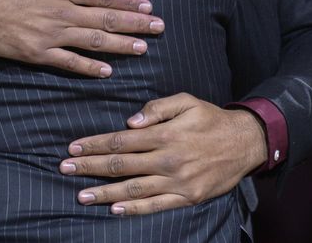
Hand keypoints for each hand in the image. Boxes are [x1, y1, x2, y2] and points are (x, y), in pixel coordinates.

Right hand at [0, 0, 163, 76]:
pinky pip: (68, 62)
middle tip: (159, 28)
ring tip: (143, 48)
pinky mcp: (36, 52)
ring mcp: (49, 34)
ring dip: (120, 45)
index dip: (127, 0)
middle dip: (135, 24)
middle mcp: (59, 11)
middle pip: (105, 19)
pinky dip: (89, 67)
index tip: (147, 5)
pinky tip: (108, 71)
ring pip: (92, 42)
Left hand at [59, 93, 266, 214]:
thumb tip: (131, 120)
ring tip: (81, 195)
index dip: (95, 144)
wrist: (245, 143)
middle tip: (65, 169)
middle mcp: (167, 159)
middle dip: (90, 167)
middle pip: (120, 166)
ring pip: (133, 189)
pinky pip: (156, 206)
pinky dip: (134, 209)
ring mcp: (177, 181)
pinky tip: (115, 210)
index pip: (120, 141)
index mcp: (164, 134)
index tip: (73, 147)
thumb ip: (157, 107)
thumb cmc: (210, 118)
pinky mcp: (187, 197)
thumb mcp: (186, 101)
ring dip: (105, 193)